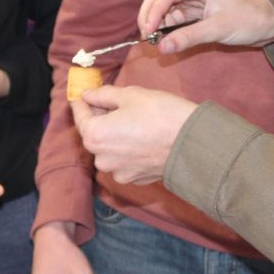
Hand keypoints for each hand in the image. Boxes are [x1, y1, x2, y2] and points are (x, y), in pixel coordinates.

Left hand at [69, 86, 195, 185]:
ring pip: (109, 149)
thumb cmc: (161, 114)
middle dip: (100, 118)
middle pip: (93, 134)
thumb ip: (103, 95)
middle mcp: (101, 158)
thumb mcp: (130, 95)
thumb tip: (87, 94)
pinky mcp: (134, 179)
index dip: (81, 102)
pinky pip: (123, 160)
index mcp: (95, 136)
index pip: (79, 115)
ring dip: (114, 135)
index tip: (83, 94)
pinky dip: (127, 149)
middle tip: (112, 102)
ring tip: (132, 120)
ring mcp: (118, 172)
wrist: (193, 143)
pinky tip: (142, 137)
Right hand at [137, 0, 273, 54]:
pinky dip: (164, 28)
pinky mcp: (192, 10)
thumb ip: (188, 37)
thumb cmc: (248, 19)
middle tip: (146, 37)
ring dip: (155, 23)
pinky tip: (162, 39)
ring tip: (153, 41)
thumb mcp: (218, 29)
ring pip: (162, 7)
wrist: (268, 23)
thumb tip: (161, 48)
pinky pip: (171, 17)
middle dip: (149, 16)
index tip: (147, 32)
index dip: (153, 13)